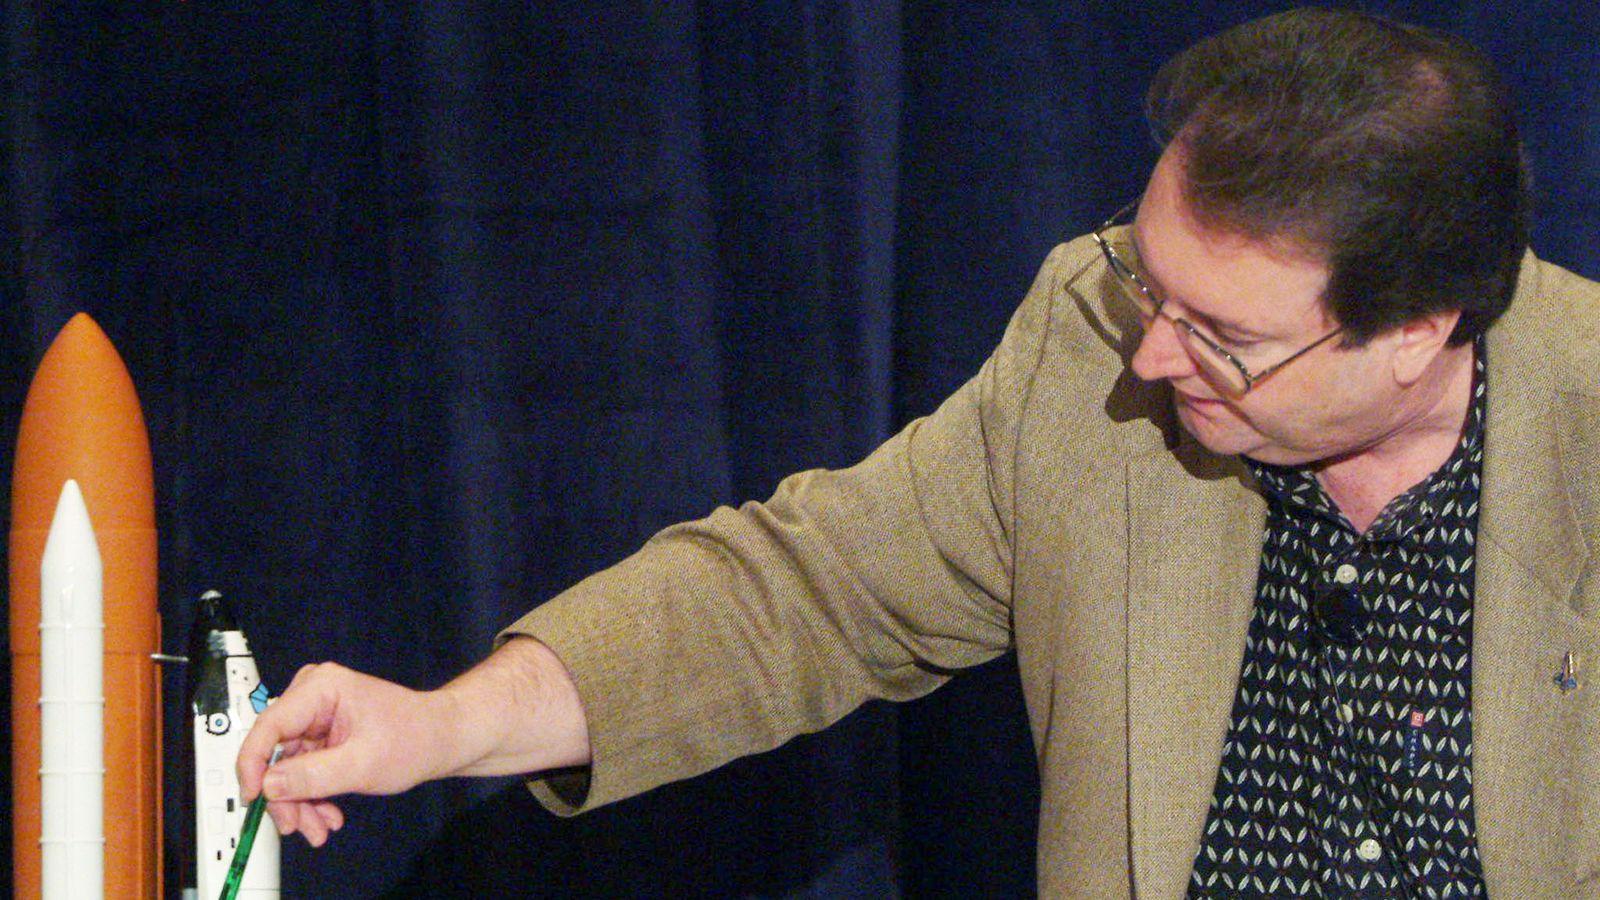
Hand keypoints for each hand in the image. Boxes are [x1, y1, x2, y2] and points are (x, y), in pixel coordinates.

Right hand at [236, 637, 591, 846]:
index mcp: (321, 688)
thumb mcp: (363, 763)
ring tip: (320, 827)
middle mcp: (313, 696)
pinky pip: (301, 770)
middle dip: (285, 794)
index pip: (268, 726)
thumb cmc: (415, 738)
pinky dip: (311, 795)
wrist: (442, 739)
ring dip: (299, 801)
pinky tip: (327, 815)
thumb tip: (268, 786)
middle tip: (298, 826)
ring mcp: (316, 716)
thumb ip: (313, 776)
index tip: (256, 798)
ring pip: (286, 767)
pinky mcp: (320, 735)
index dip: (253, 765)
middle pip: (275, 751)